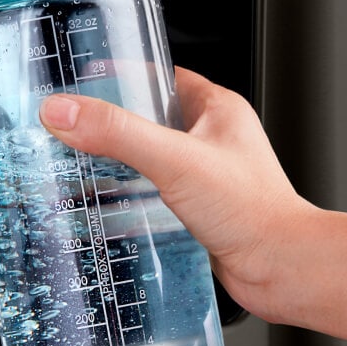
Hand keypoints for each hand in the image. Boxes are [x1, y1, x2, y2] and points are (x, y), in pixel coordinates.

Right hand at [38, 67, 317, 319]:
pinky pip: (155, 196)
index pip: (161, 77)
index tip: (83, 80)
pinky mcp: (199, 211)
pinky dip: (129, 200)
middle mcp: (212, 139)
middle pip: (149, 120)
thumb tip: (65, 111)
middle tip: (71, 128)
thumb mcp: (175, 160)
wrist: (281, 269)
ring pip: (150, 160)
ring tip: (79, 166)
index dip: (121, 76)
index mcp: (217, 109)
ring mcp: (206, 176)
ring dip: (117, 164)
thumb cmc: (252, 211)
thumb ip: (118, 133)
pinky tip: (106, 210)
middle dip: (110, 125)